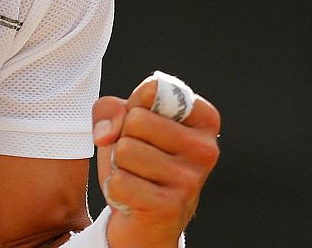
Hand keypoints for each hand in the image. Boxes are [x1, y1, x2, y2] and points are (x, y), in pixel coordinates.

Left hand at [92, 75, 220, 247]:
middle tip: (139, 160)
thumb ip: (111, 108)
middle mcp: (205, 149)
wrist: (146, 222)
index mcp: (204, 120)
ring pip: (124, 150)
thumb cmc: (138, 164)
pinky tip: (133, 198)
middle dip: (124, 139)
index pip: (153, 89)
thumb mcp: (125, 125)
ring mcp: (190, 179)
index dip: (133, 108)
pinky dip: (115, 190)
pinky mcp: (169, 207)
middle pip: (135, 119)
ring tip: (136, 178)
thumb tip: (106, 135)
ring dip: (119, 165)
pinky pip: (118, 181)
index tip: (146, 130)